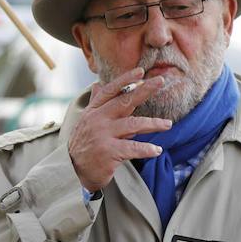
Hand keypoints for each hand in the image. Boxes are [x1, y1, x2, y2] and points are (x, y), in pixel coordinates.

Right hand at [68, 68, 172, 192]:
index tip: (141, 71)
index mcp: (94, 111)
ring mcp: (103, 136)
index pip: (110, 90)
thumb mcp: (86, 121)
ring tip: (168, 124)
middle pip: (124, 101)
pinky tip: (157, 150)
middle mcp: (98, 120)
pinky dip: (146, 149)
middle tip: (160, 81)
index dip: (125, 80)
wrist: (72, 170)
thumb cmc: (84, 144)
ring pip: (133, 125)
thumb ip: (96, 103)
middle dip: (144, 90)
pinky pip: (132, 148)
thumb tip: (98, 84)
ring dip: (153, 124)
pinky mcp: (109, 152)